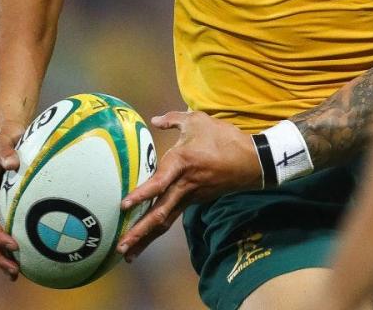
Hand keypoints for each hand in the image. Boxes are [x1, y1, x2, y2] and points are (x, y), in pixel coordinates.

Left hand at [117, 110, 261, 259]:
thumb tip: (154, 120)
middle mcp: (183, 185)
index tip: (124, 205)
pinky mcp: (196, 200)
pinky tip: (146, 235)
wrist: (252, 161)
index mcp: (182, 163)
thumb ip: (174, 119)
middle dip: (139, 231)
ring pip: (165, 220)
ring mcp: (190, 196)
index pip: (159, 183)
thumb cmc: (224, 138)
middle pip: (160, 213)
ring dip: (146, 237)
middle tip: (120, 248)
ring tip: (127, 253)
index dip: (142, 194)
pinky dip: (157, 228)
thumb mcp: (199, 121)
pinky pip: (173, 215)